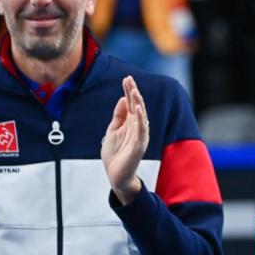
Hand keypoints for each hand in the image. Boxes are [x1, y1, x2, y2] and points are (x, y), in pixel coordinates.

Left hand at [101, 76, 149, 204]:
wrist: (116, 175)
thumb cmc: (116, 154)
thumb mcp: (113, 131)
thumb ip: (118, 116)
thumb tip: (123, 99)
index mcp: (131, 123)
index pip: (131, 104)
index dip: (129, 91)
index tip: (126, 78)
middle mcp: (138, 127)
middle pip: (137, 106)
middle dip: (133, 92)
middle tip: (129, 79)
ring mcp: (140, 136)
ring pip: (141, 116)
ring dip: (138, 103)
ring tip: (134, 91)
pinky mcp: (139, 146)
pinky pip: (141, 131)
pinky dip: (141, 120)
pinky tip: (138, 110)